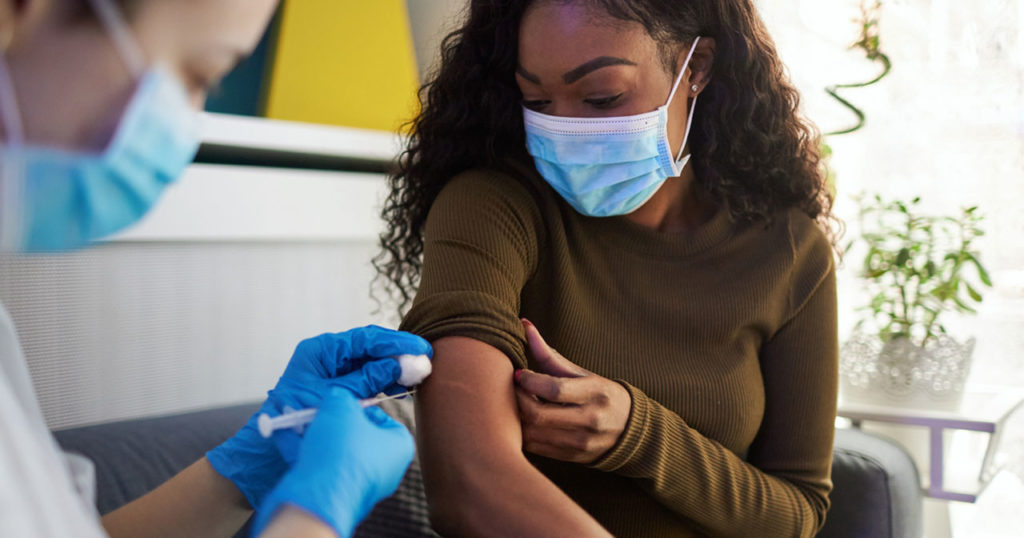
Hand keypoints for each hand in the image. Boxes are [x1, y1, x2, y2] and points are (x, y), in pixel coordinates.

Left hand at [206, 326, 430, 507]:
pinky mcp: (341, 388)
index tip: (419, 347)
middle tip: (425, 360)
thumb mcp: (335, 397)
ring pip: (372, 363)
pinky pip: (367, 378)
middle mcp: (327, 357)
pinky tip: (401, 387)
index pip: (364, 339)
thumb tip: (400, 365)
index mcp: (320, 351)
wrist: (271, 453)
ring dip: (394, 368)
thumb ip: (367, 380)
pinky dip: (385, 382)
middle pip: (371, 348)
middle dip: (398, 354)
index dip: (395, 342)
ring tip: (417, 376)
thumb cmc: (294, 422)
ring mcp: (334, 372)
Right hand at [252, 385, 414, 537]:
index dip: (359, 407)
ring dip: (313, 433)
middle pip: (355, 435)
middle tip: (315, 409)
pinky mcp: (334, 495)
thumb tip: (337, 397)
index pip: (383, 418)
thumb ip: (341, 396)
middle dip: (331, 421)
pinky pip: (319, 467)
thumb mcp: (341, 406)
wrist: (318, 498)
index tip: (341, 403)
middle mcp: (384, 469)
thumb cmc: (341, 451)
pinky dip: (303, 451)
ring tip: (294, 418)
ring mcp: (360, 485)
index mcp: (399, 447)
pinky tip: (283, 435)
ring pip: (334, 451)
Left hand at [514, 319, 630, 463]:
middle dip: (518, 401)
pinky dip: (523, 433)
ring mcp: (580, 442)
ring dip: (517, 418)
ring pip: (533, 434)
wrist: (628, 430)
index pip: (555, 389)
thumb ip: (550, 355)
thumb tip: (524, 325)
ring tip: (515, 404)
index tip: (519, 374)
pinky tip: (523, 420)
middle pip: (539, 415)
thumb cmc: (599, 394)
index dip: (529, 381)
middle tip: (511, 390)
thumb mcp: (581, 373)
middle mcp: (590, 420)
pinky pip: (536, 448)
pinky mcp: (571, 457)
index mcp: (595, 393)